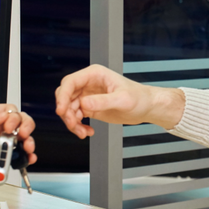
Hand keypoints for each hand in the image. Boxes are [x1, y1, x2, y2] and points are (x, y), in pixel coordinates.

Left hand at [0, 104, 36, 192]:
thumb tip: (2, 117)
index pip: (8, 111)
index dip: (13, 117)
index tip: (9, 127)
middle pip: (18, 123)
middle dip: (25, 127)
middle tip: (22, 136)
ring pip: (20, 140)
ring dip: (28, 143)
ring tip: (27, 148)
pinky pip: (14, 158)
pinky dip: (24, 158)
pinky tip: (26, 159)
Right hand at [54, 64, 185, 137]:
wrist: (147, 107)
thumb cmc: (139, 98)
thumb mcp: (122, 100)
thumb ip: (102, 101)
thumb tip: (84, 104)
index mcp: (95, 75)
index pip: (70, 82)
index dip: (62, 96)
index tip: (62, 111)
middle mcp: (88, 84)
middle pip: (65, 96)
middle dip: (66, 112)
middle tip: (73, 125)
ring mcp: (88, 96)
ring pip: (69, 108)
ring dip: (72, 122)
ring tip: (83, 132)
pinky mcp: (90, 107)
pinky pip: (76, 116)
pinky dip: (78, 126)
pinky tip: (87, 132)